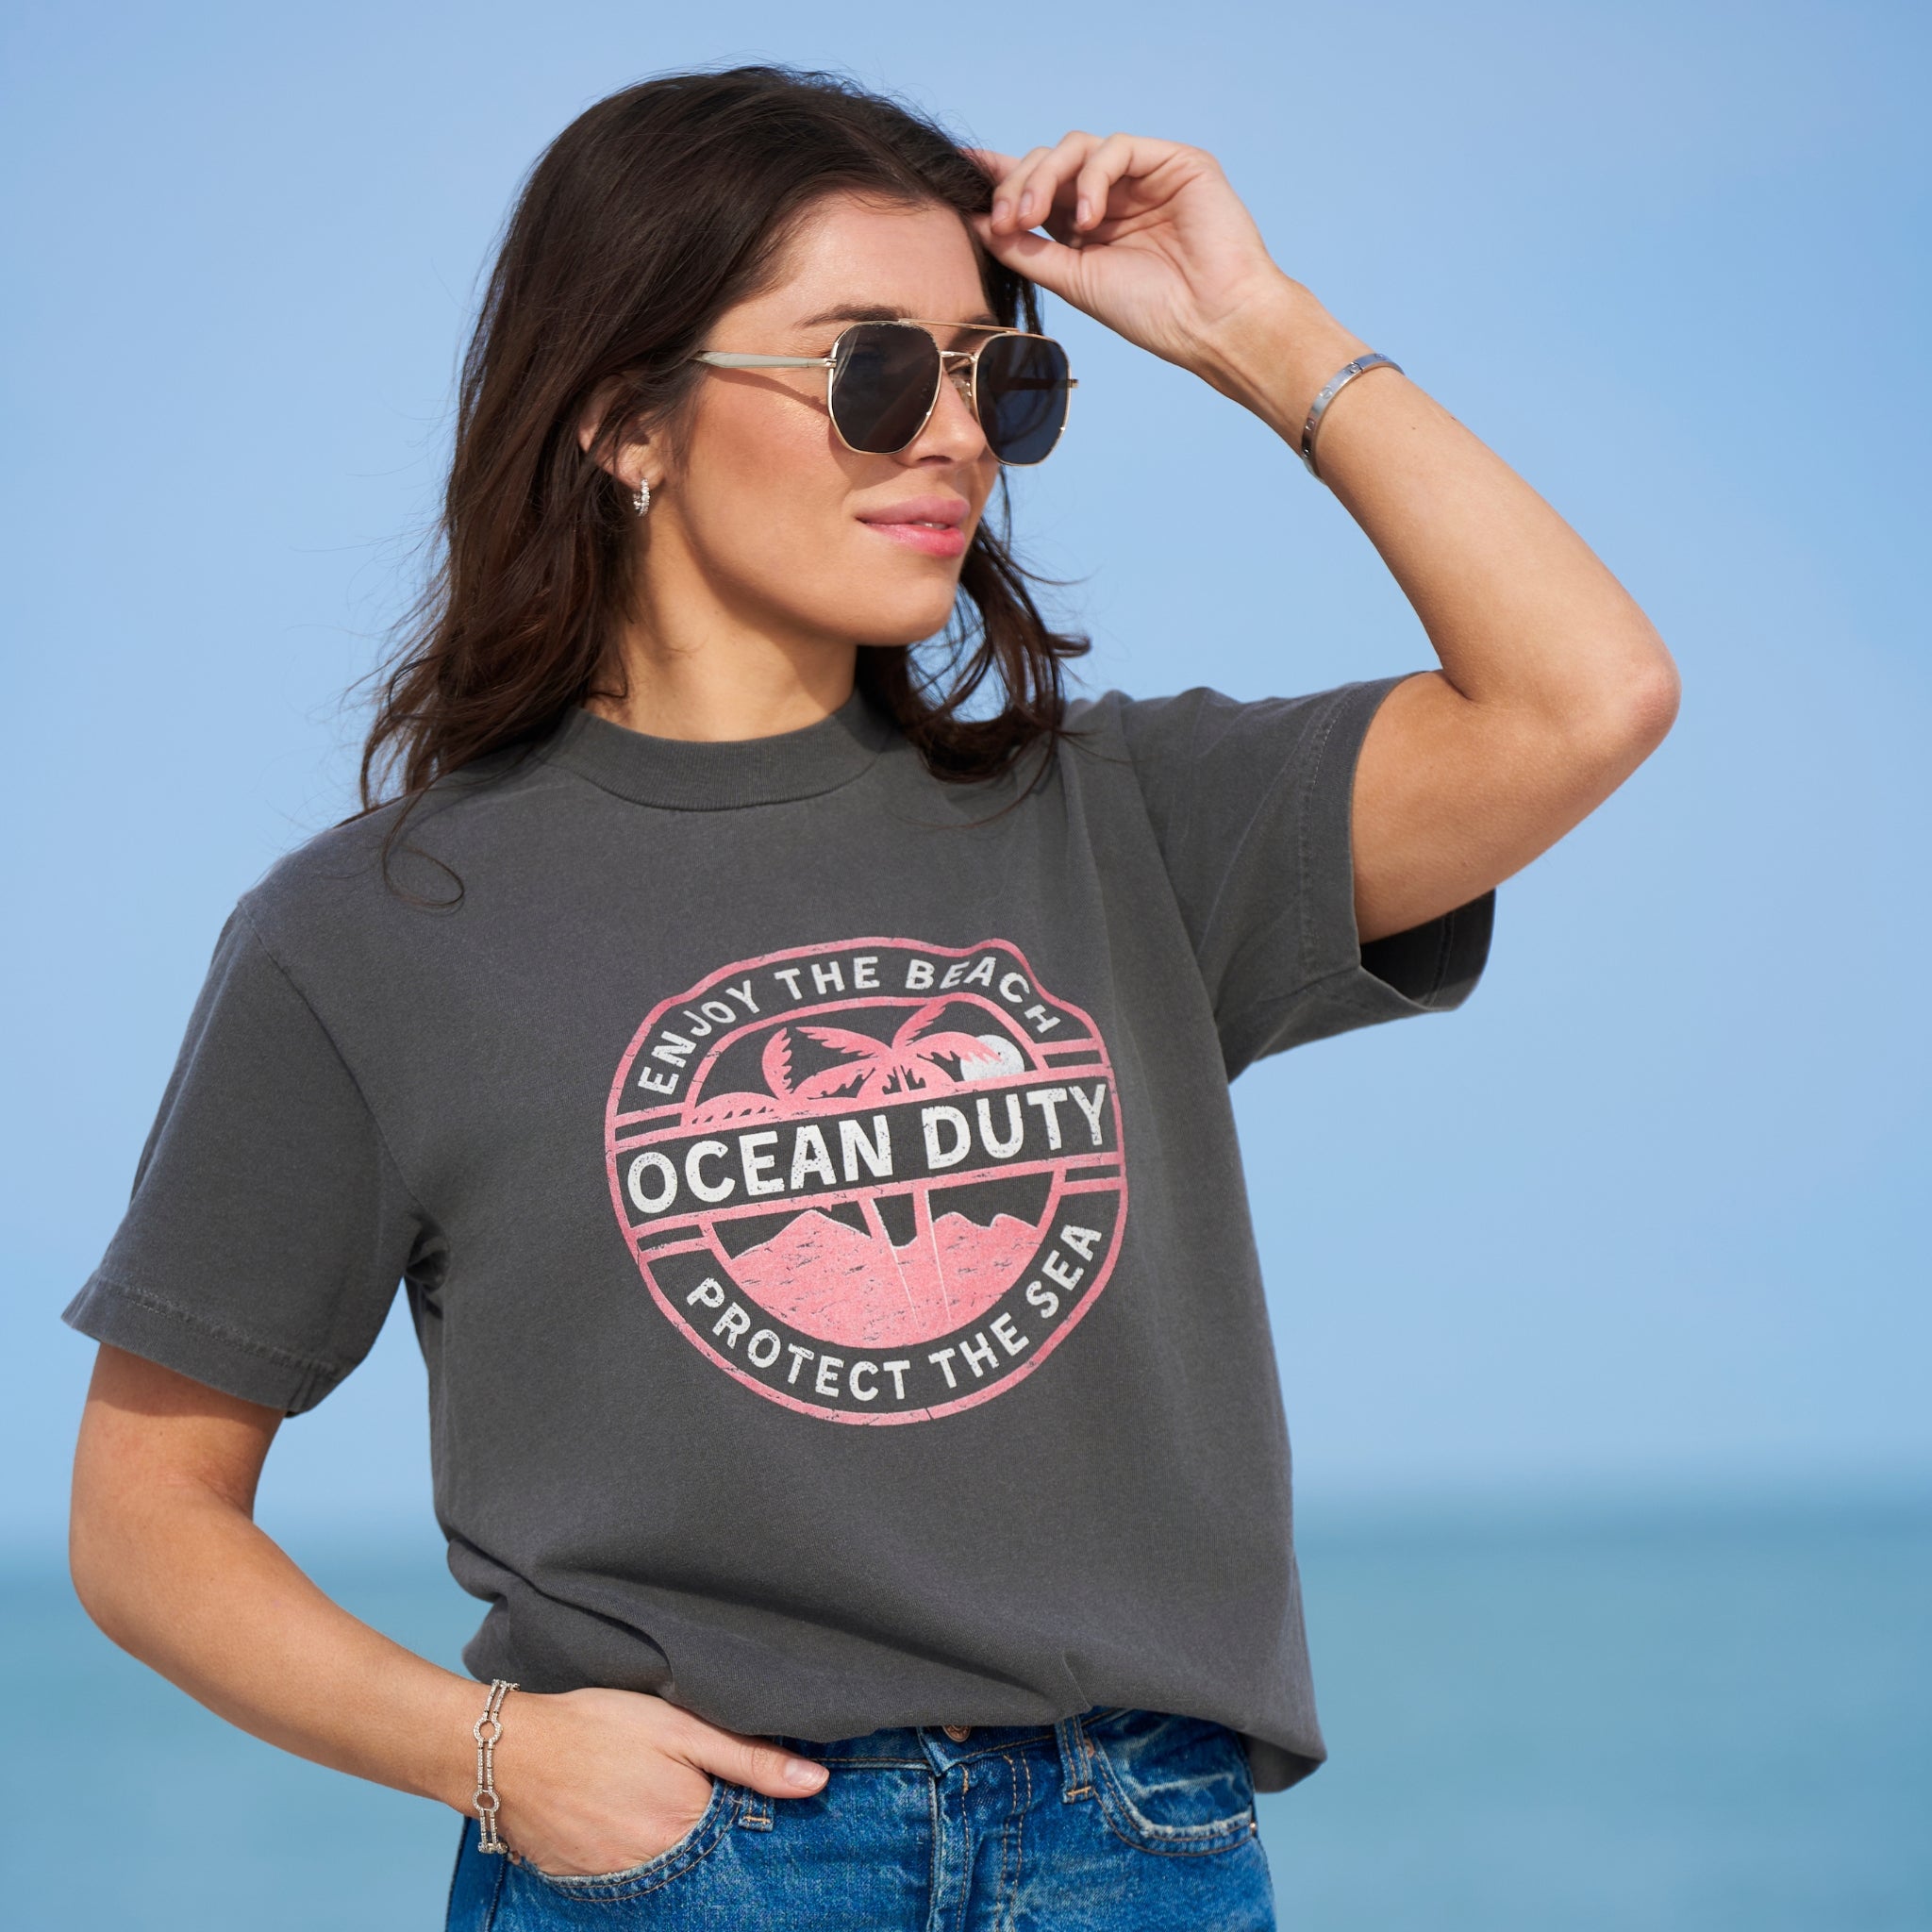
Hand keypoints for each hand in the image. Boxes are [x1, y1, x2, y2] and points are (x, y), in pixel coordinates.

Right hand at [494, 1687, 827, 1877]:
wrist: (508, 1752)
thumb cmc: (597, 1727)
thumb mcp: (680, 1728)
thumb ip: (748, 1759)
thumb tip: (816, 1784)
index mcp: (688, 1826)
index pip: (745, 1838)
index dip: (754, 1817)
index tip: (751, 1797)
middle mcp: (657, 1867)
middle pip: (708, 1862)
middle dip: (715, 1835)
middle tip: (688, 1792)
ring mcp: (618, 1882)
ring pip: (669, 1873)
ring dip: (674, 1847)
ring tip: (650, 1801)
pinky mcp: (585, 1884)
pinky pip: (628, 1880)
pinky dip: (636, 1854)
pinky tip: (623, 1817)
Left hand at [964, 132, 1295, 382]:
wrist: (1212, 324)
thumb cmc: (1152, 314)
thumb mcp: (1074, 281)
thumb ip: (1028, 249)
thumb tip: (976, 221)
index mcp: (1087, 226)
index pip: (1037, 187)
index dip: (998, 176)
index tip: (957, 172)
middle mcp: (1112, 197)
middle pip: (1048, 162)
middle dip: (1018, 184)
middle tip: (1007, 219)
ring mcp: (1143, 177)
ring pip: (1077, 147)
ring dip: (1047, 177)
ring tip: (1038, 218)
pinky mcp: (1173, 162)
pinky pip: (1116, 148)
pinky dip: (1093, 177)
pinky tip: (1089, 218)